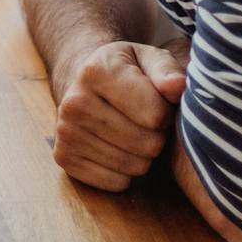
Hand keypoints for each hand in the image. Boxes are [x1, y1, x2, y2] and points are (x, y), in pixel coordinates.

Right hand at [50, 38, 189, 191]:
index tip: (157, 103)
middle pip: (147, 144)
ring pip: (135, 166)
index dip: (166, 112)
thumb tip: (177, 86)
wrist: (82, 85)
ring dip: (143, 155)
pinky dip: (125, 172)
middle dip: (156, 136)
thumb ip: (167, 70)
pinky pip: (118, 182)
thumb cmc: (126, 73)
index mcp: (95, 71)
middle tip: (146, 122)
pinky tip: (117, 148)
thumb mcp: (148, 59)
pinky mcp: (64, 157)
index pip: (156, 114)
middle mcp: (74, 102)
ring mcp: (65, 132)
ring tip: (133, 133)